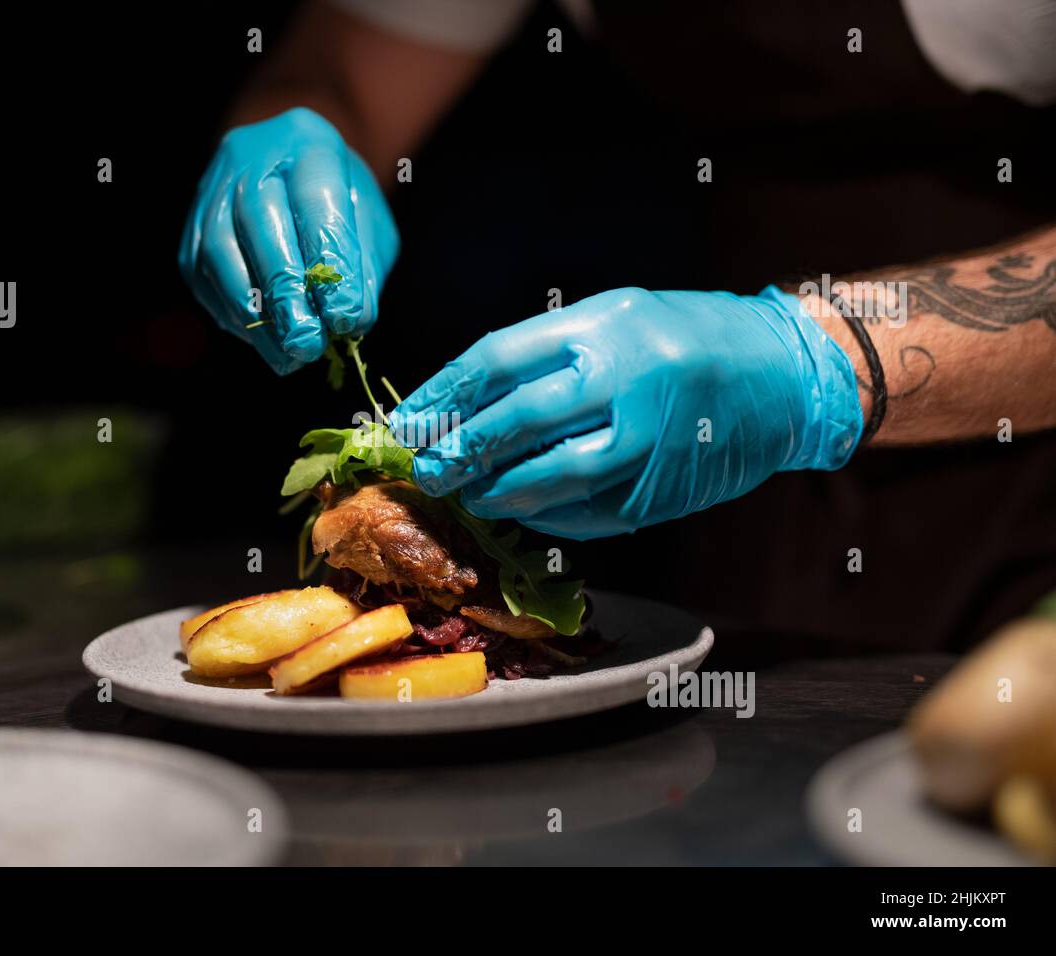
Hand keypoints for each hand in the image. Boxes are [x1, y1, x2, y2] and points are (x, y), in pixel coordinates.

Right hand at [178, 108, 398, 373]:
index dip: (330, 263)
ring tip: (287, 355)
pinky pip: (202, 275)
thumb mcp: (370, 225)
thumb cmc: (340, 205)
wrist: (291, 175)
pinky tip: (264, 340)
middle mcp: (250, 156)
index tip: (345, 318)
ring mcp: (211, 189)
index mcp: (308, 142)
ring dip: (253, 314)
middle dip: (283, 292)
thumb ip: (363, 267)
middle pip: (259, 221)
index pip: (316, 201)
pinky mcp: (190, 227)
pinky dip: (233, 314)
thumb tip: (350, 320)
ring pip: (219, 251)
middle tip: (307, 343)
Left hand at [392, 286, 862, 538]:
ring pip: (548, 478)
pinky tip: (524, 512)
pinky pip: (587, 513)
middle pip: (515, 422)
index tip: (405, 424)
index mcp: (602, 327)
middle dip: (459, 452)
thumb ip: (549, 355)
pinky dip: (547, 516)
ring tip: (470, 495)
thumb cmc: (687, 337)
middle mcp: (622, 381)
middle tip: (427, 471)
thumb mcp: (615, 317)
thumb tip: (467, 402)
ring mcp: (645, 441)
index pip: (496, 361)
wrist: (784, 375)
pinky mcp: (661, 491)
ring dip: (497, 492)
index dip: (442, 397)